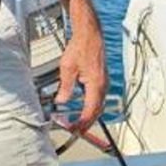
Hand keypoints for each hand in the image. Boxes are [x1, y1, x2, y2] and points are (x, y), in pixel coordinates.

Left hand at [55, 0, 108, 132]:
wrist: (89, 34)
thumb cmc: (80, 47)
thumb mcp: (67, 68)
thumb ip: (65, 87)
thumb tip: (61, 101)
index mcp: (96, 85)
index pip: (90, 111)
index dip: (82, 123)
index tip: (74, 130)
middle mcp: (103, 86)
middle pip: (96, 111)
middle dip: (86, 123)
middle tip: (75, 130)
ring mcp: (104, 82)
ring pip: (98, 105)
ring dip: (89, 115)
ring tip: (78, 122)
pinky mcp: (102, 79)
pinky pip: (98, 97)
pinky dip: (91, 106)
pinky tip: (83, 108)